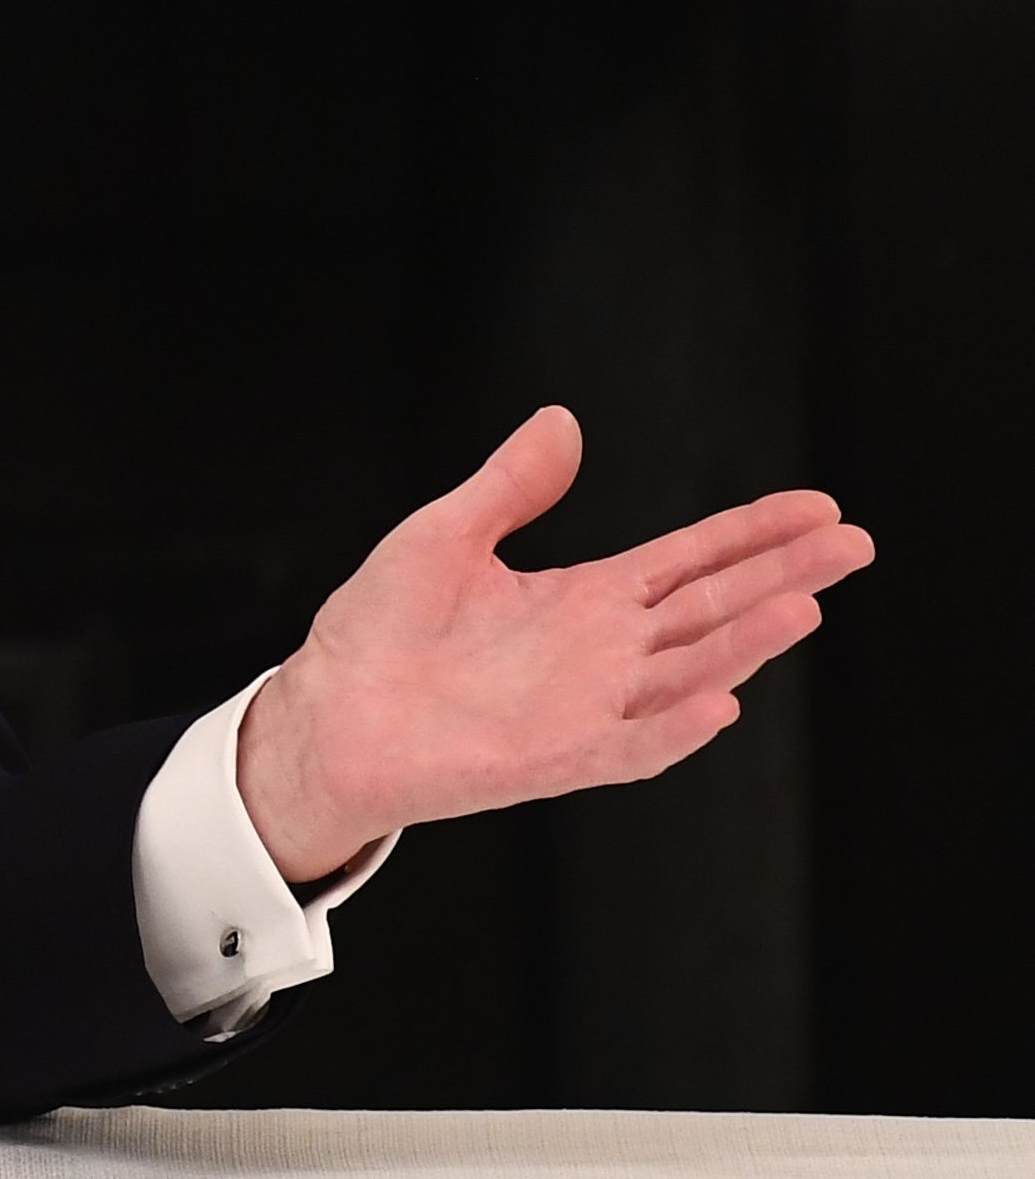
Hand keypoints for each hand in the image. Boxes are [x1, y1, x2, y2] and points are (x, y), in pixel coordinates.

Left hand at [236, 406, 873, 883]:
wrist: (325, 714)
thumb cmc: (375, 632)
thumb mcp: (443, 536)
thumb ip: (510, 486)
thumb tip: (561, 421)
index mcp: (583, 600)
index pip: (689, 561)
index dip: (752, 533)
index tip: (817, 508)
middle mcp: (601, 653)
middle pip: (711, 609)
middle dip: (781, 576)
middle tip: (853, 543)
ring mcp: (586, 707)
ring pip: (686, 673)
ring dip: (746, 644)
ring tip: (805, 604)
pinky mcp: (554, 757)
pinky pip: (629, 747)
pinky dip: (673, 729)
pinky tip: (720, 702)